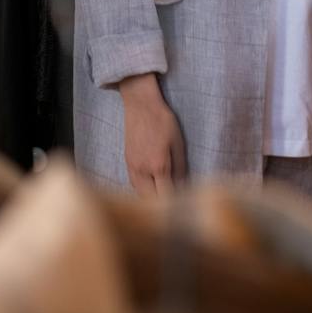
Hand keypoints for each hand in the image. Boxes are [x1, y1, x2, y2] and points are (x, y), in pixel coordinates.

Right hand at [117, 72, 185, 193]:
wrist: (140, 105)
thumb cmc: (163, 121)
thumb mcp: (178, 143)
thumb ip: (180, 168)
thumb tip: (183, 187)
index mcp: (158, 166)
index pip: (166, 197)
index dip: (175, 205)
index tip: (184, 207)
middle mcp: (142, 170)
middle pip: (150, 201)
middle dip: (162, 205)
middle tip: (175, 205)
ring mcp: (132, 167)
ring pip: (140, 194)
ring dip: (151, 198)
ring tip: (164, 197)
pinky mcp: (127, 162)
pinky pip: (134, 184)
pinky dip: (143, 189)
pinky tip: (152, 186)